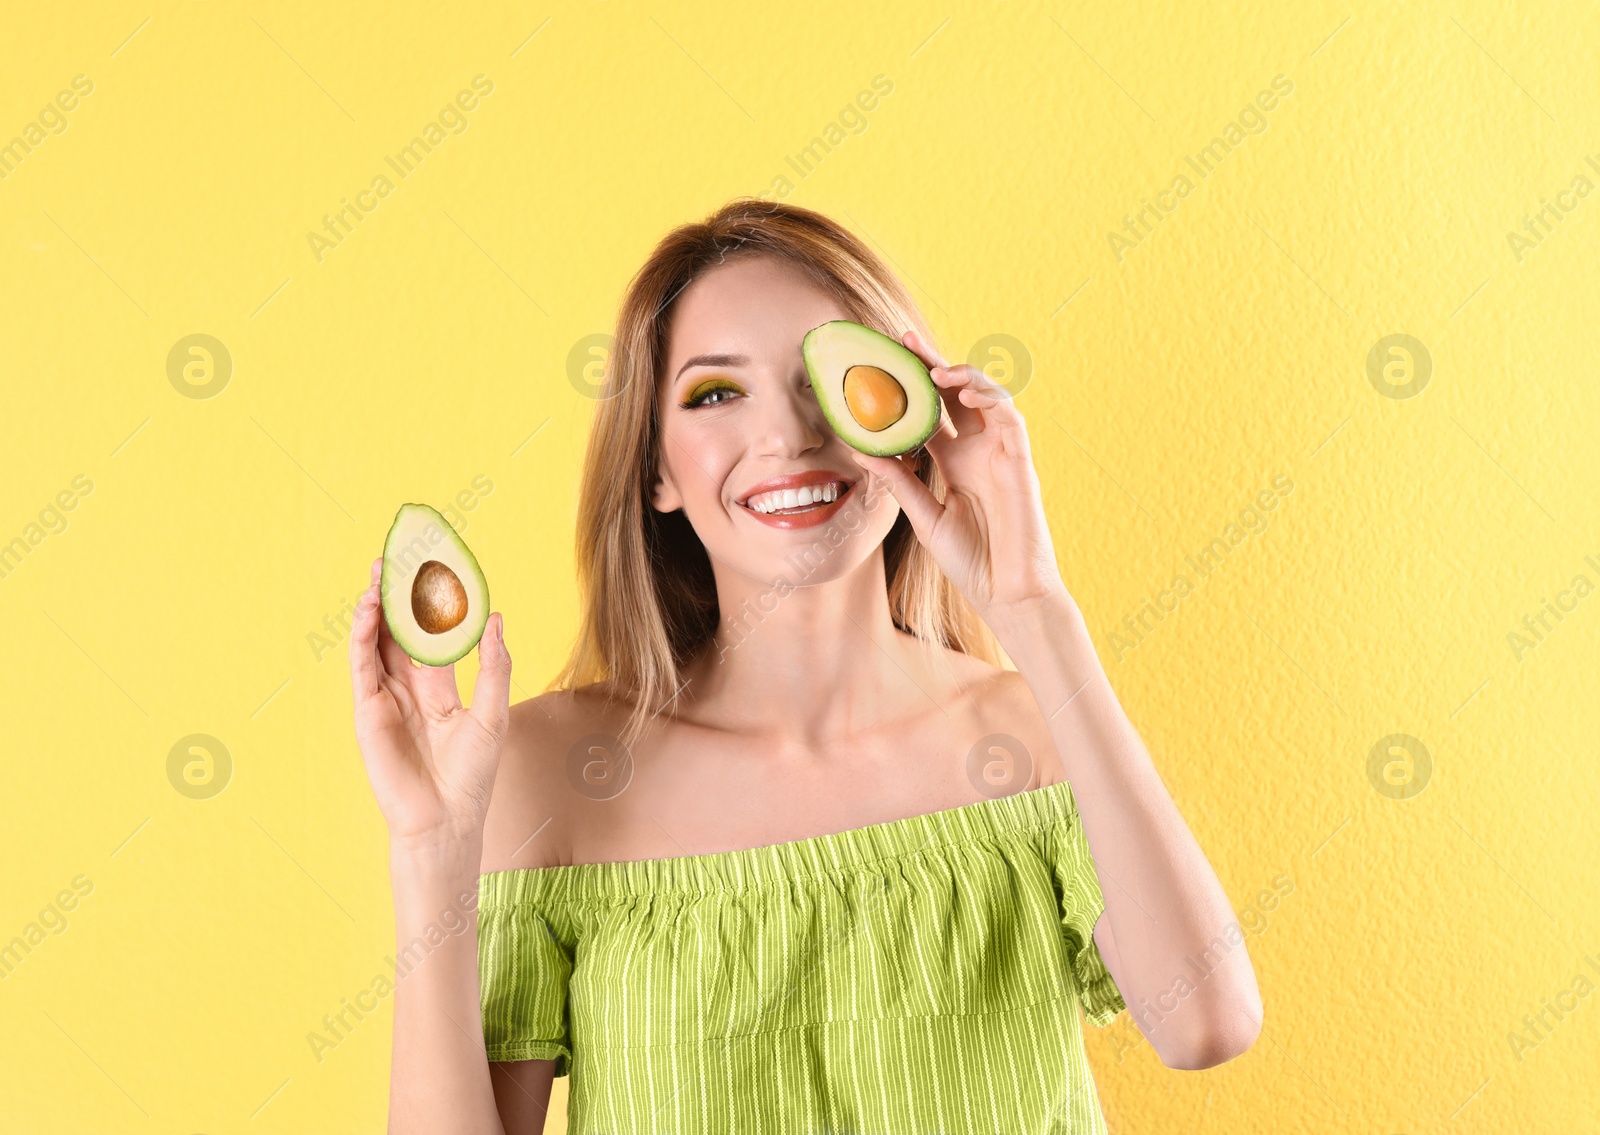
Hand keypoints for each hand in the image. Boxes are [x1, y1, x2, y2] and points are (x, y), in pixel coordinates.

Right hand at [348, 556, 511, 849]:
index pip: (430, 636)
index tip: (431, 570)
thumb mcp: (492, 713)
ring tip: (378, 573)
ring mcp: (386, 698)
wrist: (446, 819)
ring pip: (376, 643)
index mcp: (438, 688)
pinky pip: (362, 666)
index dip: (428, 606)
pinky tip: (368, 609)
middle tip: (395, 557)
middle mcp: (409, 689)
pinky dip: (362, 636)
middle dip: (394, 597)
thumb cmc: (472, 775)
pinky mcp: (368, 711)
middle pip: (397, 633)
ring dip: (375, 609)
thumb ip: (493, 666)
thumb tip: (497, 618)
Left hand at [849, 329, 1071, 625]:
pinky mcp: (1020, 463)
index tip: (886, 361)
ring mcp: (1001, 454)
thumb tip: (863, 452)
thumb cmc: (970, 560)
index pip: (933, 412)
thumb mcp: (924, 517)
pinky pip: (1010, 419)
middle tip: (905, 340)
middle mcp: (978, 451)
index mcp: (954, 461)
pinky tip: (966, 393)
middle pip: (956, 395)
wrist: (1006, 593)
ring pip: (987, 398)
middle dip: (934, 364)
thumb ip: (900, 483)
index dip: (913, 386)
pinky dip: (991, 399)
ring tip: (935, 371)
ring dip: (963, 377)